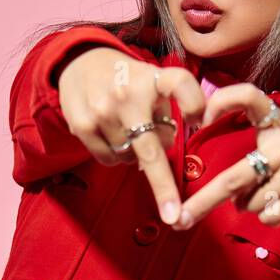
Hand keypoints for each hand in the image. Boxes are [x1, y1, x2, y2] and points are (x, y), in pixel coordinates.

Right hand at [58, 47, 204, 225]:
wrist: (80, 63)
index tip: (199, 122)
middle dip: (163, 186)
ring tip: (129, 132)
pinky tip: (113, 136)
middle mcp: (127, 93)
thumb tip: (169, 148)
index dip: (193, 103)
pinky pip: (109, 159)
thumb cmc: (128, 80)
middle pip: (151, 149)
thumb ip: (168, 109)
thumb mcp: (153, 81)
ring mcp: (102, 111)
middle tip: (173, 215)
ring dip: (136, 156)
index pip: (180, 84)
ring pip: (130, 158)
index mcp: (152, 78)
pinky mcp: (83, 125)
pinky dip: (117, 156)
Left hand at [173, 82, 279, 229]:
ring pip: (250, 203)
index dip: (221, 102)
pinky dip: (270, 217)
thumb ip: (251, 145)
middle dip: (202, 203)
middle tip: (180, 219)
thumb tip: (220, 183)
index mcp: (278, 122)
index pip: (248, 96)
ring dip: (253, 206)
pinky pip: (267, 216)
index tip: (198, 120)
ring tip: (277, 193)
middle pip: (232, 179)